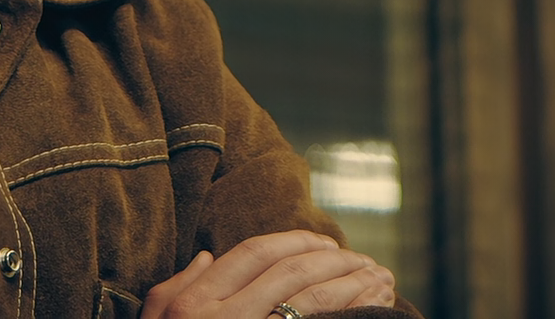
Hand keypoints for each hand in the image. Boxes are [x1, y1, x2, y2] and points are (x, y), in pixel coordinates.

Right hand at [139, 230, 395, 318]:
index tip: (324, 242)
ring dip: (354, 283)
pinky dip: (350, 312)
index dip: (295, 241)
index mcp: (195, 303)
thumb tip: (208, 256)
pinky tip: (371, 306)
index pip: (255, 254)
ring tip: (379, 278)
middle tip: (363, 258)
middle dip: (335, 260)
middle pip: (292, 272)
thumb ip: (175, 288)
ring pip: (313, 299)